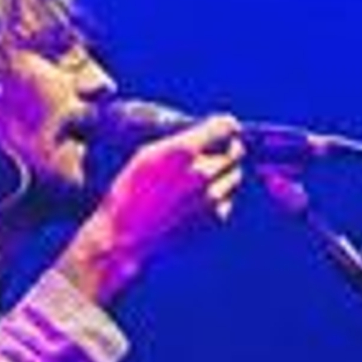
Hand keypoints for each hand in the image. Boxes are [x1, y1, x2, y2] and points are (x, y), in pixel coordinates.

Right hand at [58, 115, 245, 303]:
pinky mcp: (215, 219)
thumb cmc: (129, 193)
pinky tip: (198, 198)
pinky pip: (229, 198)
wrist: (125, 236)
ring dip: (225, 172)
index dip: (226, 126)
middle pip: (237, 150)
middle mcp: (203, 173)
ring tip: (201, 178)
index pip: (227, 126)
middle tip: (213, 153)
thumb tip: (207, 130)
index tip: (222, 129)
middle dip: (227, 148)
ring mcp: (212, 198)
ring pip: (236, 174)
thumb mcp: (147, 154)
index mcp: (185, 151)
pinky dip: (221, 195)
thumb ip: (180, 140)